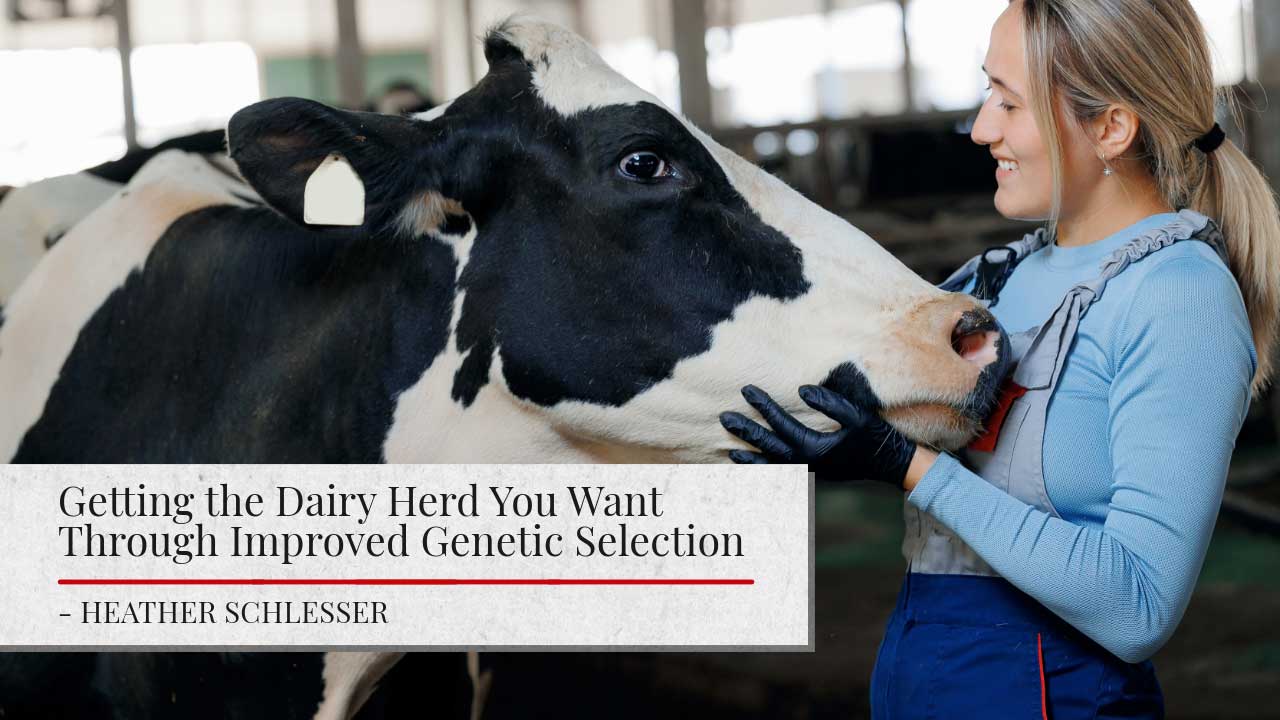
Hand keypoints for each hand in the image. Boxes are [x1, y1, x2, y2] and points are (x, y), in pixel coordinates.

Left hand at [719, 384, 917, 487]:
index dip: (763, 405)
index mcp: (815, 447)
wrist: (892, 465)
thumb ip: (830, 402)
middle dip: (746, 432)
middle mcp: (807, 463)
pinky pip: (783, 474)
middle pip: (769, 446)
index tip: (747, 390)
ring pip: (772, 466)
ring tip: (730, 450)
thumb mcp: (856, 415)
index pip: (781, 423)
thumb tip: (802, 391)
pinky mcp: (814, 476)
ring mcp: (809, 472)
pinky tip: (754, 467)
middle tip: (724, 418)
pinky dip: (766, 471)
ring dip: (750, 458)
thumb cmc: (874, 436)